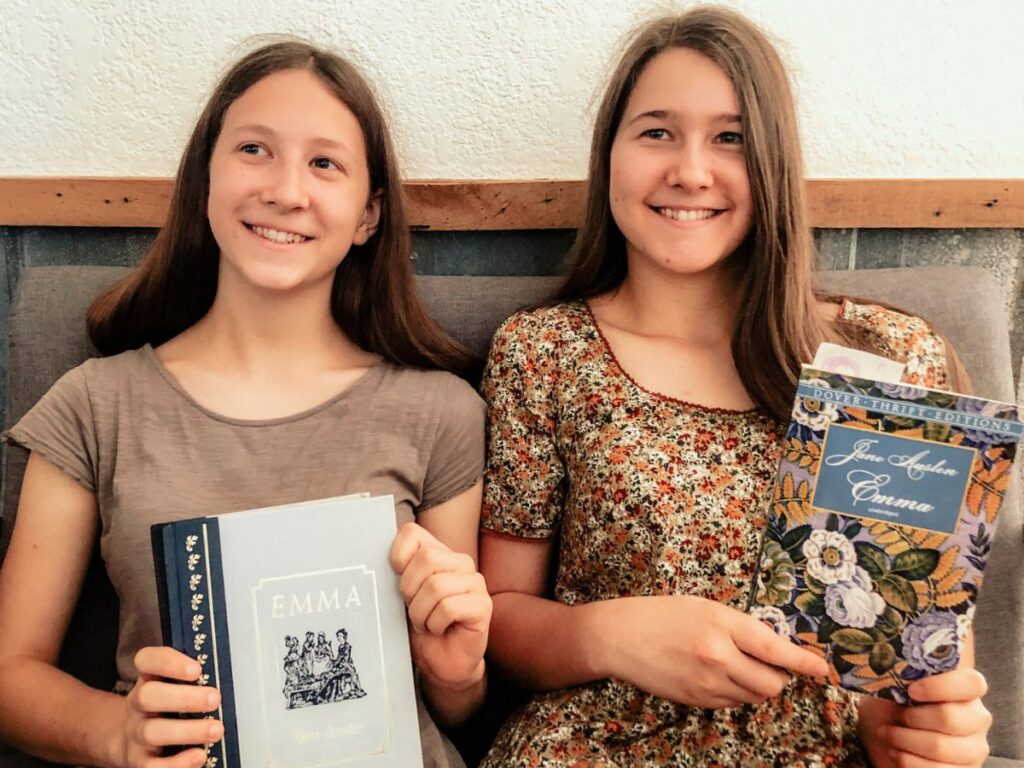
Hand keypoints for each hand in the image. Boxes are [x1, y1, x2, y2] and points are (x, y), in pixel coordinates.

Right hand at [116, 647, 223, 767]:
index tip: (197, 669)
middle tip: (216, 699)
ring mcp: (136, 733)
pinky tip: (199, 756)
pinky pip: (151, 765)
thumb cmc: (170, 705)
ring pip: (152, 731)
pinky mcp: (139, 761)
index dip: (168, 662)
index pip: (147, 660)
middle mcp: (138, 704)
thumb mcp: (176, 685)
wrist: (137, 741)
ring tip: (216, 730)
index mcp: (148, 678)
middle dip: (184, 698)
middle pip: (148, 696)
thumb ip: (198, 678)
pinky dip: (176, 763)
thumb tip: (236, 675)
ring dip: (187, 730)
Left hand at [390, 522, 490, 688]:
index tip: (397, 581)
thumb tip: (371, 558)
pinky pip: (449, 607)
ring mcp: (475, 582)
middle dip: (409, 590)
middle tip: (413, 609)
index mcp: (439, 553)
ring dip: (421, 613)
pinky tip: (440, 629)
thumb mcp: (403, 596)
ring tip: (425, 623)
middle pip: (426, 559)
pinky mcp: (483, 606)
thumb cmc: (421, 627)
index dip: (397, 557)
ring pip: (437, 586)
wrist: (442, 664)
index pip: (412, 533)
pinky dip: (436, 623)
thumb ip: (397, 572)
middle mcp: (460, 562)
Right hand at [595, 595, 828, 707]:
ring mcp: (706, 683)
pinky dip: (736, 693)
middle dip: (778, 676)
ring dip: (758, 685)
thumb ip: (740, 627)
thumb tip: (775, 649)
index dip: (802, 662)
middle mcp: (717, 656)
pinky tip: (718, 675)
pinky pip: (733, 704)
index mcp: (721, 623)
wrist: (619, 637)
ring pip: (755, 696)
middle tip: (768, 663)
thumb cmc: (663, 614)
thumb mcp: (705, 608)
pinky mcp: (696, 701)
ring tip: (737, 666)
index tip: (821, 668)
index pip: (774, 650)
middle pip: (771, 683)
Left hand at [859, 668, 990, 767]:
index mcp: (967, 691)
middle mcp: (977, 719)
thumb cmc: (896, 705)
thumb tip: (890, 666)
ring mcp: (974, 749)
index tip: (911, 690)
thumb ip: (907, 675)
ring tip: (887, 733)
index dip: (940, 686)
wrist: (889, 735)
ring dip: (903, 739)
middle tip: (896, 715)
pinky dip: (907, 760)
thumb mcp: (899, 685)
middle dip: (912, 717)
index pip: (972, 683)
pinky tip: (896, 751)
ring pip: (939, 747)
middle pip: (949, 718)